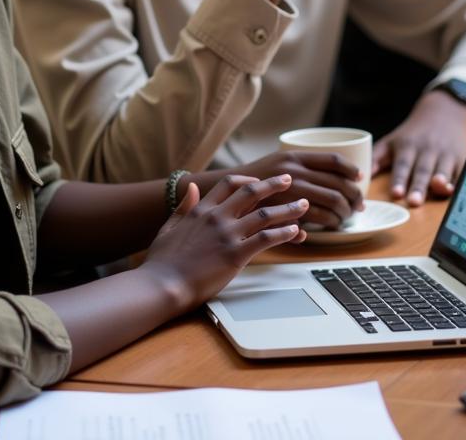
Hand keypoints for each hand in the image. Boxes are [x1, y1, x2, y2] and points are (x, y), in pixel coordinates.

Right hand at [141, 174, 307, 311]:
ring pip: (265, 214)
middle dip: (274, 185)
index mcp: (201, 210)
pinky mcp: (235, 255)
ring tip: (303, 206)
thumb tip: (193, 187)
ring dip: (288, 209)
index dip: (247, 179)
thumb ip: (183, 206)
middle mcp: (217, 217)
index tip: (259, 180)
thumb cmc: (161, 262)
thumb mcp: (168, 227)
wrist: (161, 286)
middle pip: (252, 192)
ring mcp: (227, 235)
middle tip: (289, 181)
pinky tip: (295, 231)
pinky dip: (283, 233)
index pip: (229, 184)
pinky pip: (266, 239)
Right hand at [237, 150, 363, 228]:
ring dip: (343, 213)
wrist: (219, 194)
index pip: (333, 159)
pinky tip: (328, 227)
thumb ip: (299, 167)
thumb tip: (328, 173)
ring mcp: (289, 191)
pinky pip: (315, 219)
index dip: (352, 170)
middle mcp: (294, 171)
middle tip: (358, 206)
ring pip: (331, 202)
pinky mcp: (284, 210)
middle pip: (338, 183)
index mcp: (293, 156)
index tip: (360, 178)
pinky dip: (327, 224)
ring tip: (344, 218)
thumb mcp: (274, 165)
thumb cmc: (251, 180)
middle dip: (354, 197)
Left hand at [372, 90, 465, 205]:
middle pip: (422, 170)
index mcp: (408, 147)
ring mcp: (446, 153)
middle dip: (418, 186)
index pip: (402, 165)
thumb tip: (358, 178)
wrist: (444, 112)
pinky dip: (461, 179)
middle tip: (414, 201)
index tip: (395, 194)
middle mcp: (427, 150)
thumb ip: (376, 158)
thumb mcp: (392, 141)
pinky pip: (462, 170)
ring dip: (441, 181)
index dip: (399, 179)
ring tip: (439, 188)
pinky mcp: (463, 157)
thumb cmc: (413, 134)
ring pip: (443, 169)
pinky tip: (458, 188)